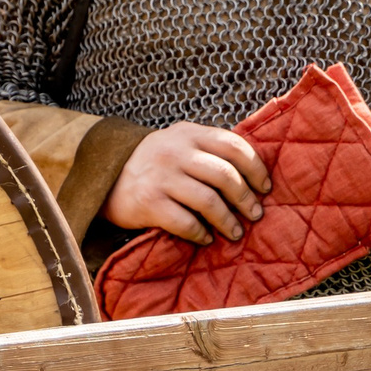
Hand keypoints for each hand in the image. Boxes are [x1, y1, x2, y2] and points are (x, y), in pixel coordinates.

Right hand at [105, 122, 269, 243]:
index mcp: (187, 133)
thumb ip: (209, 150)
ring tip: (235, 232)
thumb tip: (254, 176)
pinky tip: (205, 237)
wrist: (106, 179)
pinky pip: (185, 222)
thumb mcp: (179, 145)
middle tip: (255, 214)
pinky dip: (201, 233)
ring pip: (208, 201)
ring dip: (228, 221)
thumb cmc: (154, 166)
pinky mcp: (148, 202)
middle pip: (225, 175)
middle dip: (246, 199)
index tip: (265, 188)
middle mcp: (174, 151)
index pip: (233, 145)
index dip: (256, 168)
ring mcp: (160, 176)